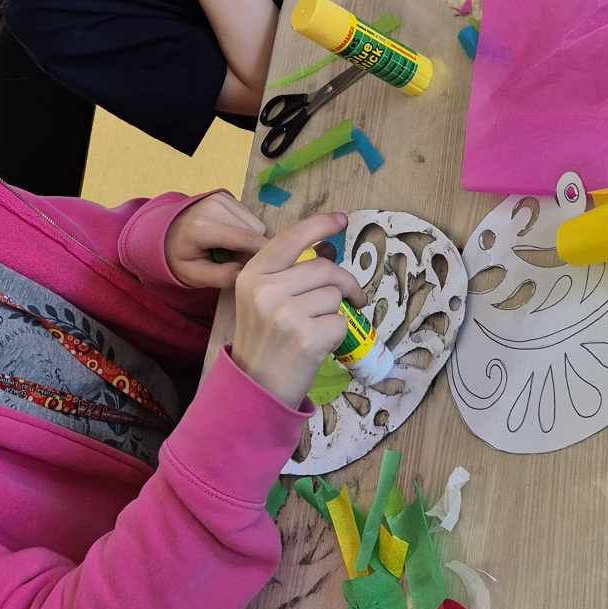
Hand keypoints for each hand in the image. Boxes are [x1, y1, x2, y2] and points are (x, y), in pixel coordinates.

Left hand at [164, 189, 268, 288]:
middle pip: (254, 230)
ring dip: (249, 239)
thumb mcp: (193, 275)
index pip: (244, 238)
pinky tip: (228, 237)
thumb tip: (247, 273)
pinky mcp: (225, 195)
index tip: (274, 268)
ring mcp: (220, 197)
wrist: (164, 232)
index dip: (264, 252)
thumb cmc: (179, 257)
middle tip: (235, 261)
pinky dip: (244, 229)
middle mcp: (213, 206)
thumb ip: (221, 276)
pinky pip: (250, 216)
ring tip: (228, 250)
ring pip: (256, 223)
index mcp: (202, 227)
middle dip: (252, 249)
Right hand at [231, 213, 367, 407]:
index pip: (292, 238)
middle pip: (324, 268)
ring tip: (317, 328)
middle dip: (346, 282)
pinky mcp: (306, 337)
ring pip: (335, 296)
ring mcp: (286, 314)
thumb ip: (288, 273)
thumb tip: (328, 250)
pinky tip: (319, 345)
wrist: (255, 389)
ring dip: (335, 312)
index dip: (319, 225)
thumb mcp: (261, 299)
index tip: (341, 219)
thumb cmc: (263, 341)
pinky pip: (341, 322)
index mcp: (253, 274)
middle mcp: (266, 290)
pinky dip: (338, 335)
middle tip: (354, 297)